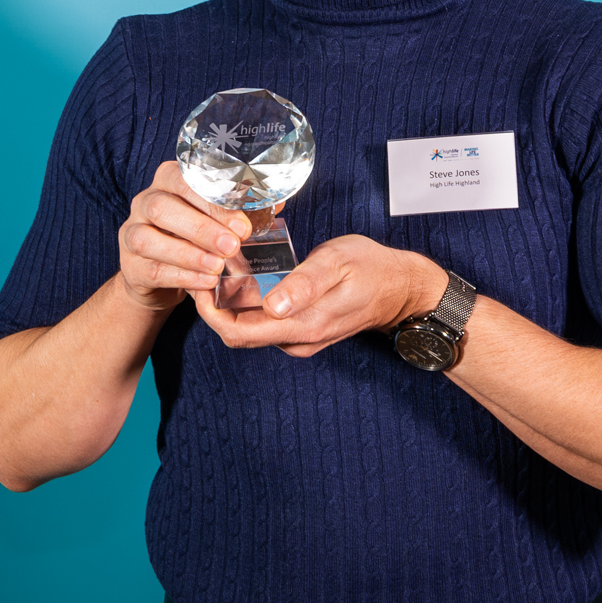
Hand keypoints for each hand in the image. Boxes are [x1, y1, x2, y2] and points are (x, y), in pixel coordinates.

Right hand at [117, 162, 253, 311]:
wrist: (160, 274)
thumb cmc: (196, 238)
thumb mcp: (218, 220)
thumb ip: (242, 209)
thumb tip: (276, 201)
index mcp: (169, 181)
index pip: (186, 180)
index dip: (214, 200)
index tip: (243, 223)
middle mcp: (145, 201)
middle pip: (163, 207)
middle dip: (201, 227)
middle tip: (232, 245)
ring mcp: (132, 233)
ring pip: (150, 239)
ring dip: (188, 254)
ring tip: (218, 267)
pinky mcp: (129, 265)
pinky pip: (152, 269)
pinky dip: (181, 276)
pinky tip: (206, 283)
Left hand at [192, 236, 444, 356]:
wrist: (402, 289)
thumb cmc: (372, 268)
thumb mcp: (339, 264)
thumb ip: (305, 284)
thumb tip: (273, 304)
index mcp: (303, 325)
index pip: (238, 331)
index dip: (209, 310)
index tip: (199, 279)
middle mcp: (297, 339)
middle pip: (237, 332)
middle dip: (213, 304)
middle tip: (203, 268)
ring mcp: (300, 338)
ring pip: (250, 327)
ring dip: (231, 303)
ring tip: (221, 267)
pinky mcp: (303, 330)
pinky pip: (265, 323)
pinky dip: (249, 303)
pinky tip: (247, 276)